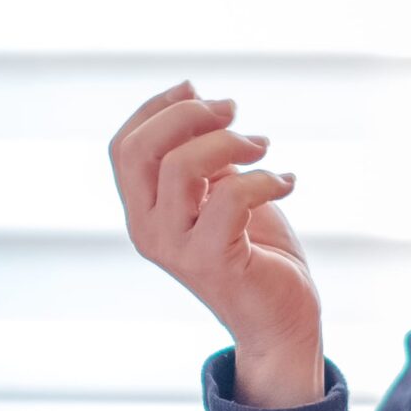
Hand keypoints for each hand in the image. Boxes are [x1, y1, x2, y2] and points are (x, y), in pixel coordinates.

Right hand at [108, 80, 322, 407]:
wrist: (279, 320)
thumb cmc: (253, 251)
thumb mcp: (219, 189)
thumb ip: (201, 153)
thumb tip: (193, 93)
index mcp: (143, 212)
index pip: (123, 146)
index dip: (157, 108)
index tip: (198, 90)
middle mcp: (147, 231)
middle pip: (141, 150)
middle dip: (188, 116)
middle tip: (233, 111)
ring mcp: (176, 248)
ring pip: (181, 167)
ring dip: (229, 142)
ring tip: (263, 147)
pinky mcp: (213, 261)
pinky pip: (231, 197)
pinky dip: (265, 179)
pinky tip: (287, 184)